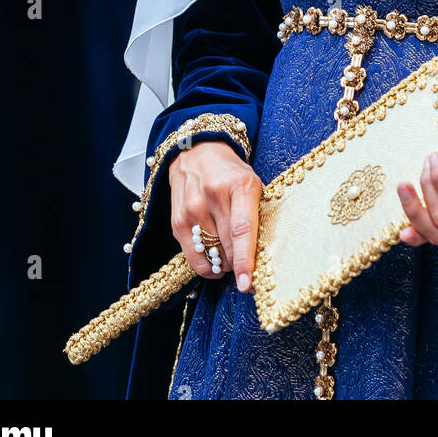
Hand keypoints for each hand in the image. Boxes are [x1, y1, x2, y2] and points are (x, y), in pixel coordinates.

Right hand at [168, 140, 262, 292]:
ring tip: (229, 254)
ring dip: (223, 264)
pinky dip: (207, 265)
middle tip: (247, 266)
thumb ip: (256, 216)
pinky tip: (214, 258)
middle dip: (238, 264)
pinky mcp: (177, 221)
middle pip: (227, 247)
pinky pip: (193, 257)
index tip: (247, 284)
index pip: (241, 230)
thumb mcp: (252, 184)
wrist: (197, 152)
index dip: (244, 260)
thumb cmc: (231, 173)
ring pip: (211, 255)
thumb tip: (260, 258)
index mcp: (239, 186)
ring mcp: (192, 209)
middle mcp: (212, 196)